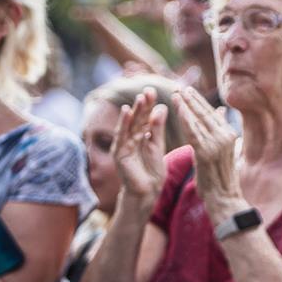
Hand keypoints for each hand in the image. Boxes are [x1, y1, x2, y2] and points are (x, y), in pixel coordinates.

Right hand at [111, 88, 168, 202]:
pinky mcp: (119, 153)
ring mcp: (124, 144)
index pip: (146, 116)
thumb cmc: (152, 169)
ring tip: (140, 98)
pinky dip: (124, 123)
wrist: (147, 191)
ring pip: (130, 124)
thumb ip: (157, 127)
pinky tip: (127, 112)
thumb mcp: (158, 145)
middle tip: (148, 90)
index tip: (154, 90)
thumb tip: (162, 106)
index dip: (149, 104)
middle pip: (137, 118)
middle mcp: (131, 137)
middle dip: (143, 104)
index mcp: (142, 134)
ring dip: (134, 111)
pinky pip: (121, 136)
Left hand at [171, 86, 241, 219]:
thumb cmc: (220, 178)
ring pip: (199, 119)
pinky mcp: (207, 152)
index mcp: (231, 135)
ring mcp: (218, 143)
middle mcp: (226, 136)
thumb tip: (220, 111)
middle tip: (179, 88)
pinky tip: (177, 108)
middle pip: (206, 113)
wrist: (224, 198)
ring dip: (186, 105)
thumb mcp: (223, 151)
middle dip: (192, 99)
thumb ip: (220, 130)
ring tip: (175, 94)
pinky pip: (193, 130)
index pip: (213, 113)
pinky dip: (185, 117)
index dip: (199, 101)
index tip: (188, 92)